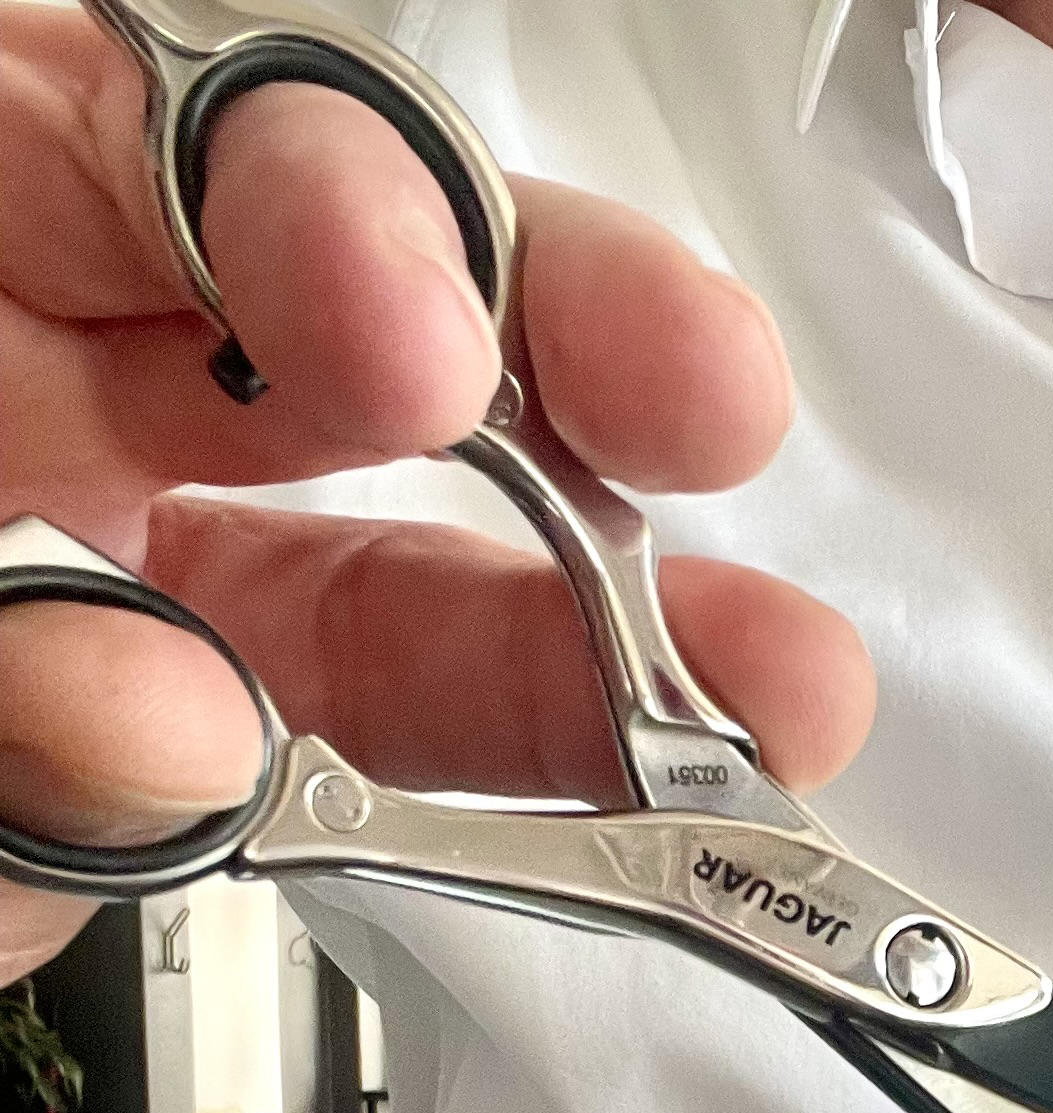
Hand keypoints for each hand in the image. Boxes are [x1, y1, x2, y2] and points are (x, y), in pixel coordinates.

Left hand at [0, 2, 872, 980]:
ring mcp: (55, 571)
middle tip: (697, 416)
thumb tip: (158, 732)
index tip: (423, 330)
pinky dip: (456, 798)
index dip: (303, 196)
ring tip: (763, 707)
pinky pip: (312, 751)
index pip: (105, 132)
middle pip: (295, 327)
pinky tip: (593, 820)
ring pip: (344, 564)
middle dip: (527, 367)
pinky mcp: (108, 750)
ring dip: (576, 640)